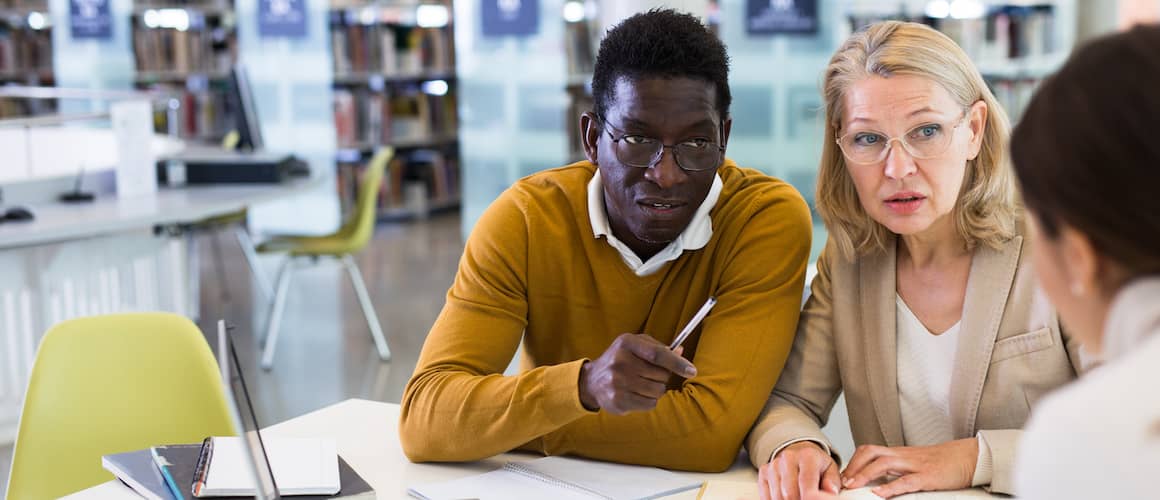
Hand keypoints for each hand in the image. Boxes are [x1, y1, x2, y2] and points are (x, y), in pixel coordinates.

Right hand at [578, 333, 696, 414]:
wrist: (592, 380)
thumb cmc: (621, 359)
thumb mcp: (636, 346)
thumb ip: (658, 348)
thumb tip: (681, 352)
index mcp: (627, 343)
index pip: (658, 354)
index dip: (677, 363)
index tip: (692, 371)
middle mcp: (621, 361)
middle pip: (661, 375)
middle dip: (662, 377)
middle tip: (650, 375)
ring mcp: (617, 382)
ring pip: (658, 391)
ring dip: (656, 390)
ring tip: (642, 384)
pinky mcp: (618, 400)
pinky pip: (649, 404)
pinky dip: (649, 401)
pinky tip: (637, 394)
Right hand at [758, 441, 840, 499]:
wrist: (798, 452)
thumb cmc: (816, 464)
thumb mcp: (830, 470)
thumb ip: (832, 482)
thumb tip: (830, 491)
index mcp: (807, 456)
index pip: (806, 482)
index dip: (810, 497)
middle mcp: (787, 458)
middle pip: (789, 493)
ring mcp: (773, 465)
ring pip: (777, 497)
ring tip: (798, 497)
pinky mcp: (763, 472)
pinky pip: (766, 496)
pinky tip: (785, 498)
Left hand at [840, 438, 978, 497]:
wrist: (968, 457)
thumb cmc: (941, 462)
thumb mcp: (914, 462)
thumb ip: (896, 468)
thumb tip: (876, 479)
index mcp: (899, 453)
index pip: (869, 451)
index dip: (853, 461)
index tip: (842, 475)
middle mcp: (903, 456)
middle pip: (870, 452)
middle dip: (853, 466)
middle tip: (842, 481)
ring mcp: (915, 465)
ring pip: (884, 464)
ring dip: (865, 475)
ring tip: (853, 486)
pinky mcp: (927, 476)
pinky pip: (906, 481)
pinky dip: (891, 487)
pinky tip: (880, 494)